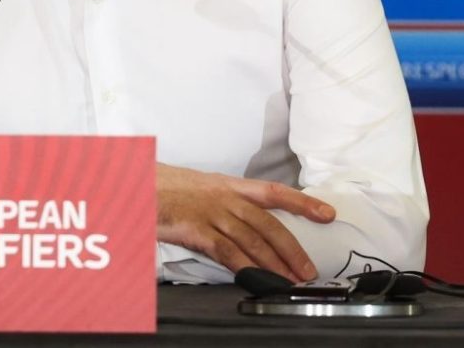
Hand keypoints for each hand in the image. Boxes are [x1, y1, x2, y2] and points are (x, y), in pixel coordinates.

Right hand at [157, 163, 335, 281]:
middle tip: (309, 270)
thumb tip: (249, 224)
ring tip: (289, 281)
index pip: (274, 191)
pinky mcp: (195, 229)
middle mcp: (225, 197)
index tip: (328, 213)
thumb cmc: (166, 188)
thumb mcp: (201, 188)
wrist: (135, 182)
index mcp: (229, 185)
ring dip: (274, 263)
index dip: (302, 202)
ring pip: (252, 240)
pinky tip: (255, 278)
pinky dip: (243, 266)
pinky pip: (226, 251)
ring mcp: (211, 213)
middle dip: (292, 248)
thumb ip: (226, 204)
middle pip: (268, 223)